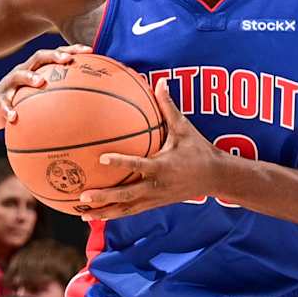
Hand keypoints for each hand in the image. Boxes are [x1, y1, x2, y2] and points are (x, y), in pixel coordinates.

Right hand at [0, 45, 87, 130]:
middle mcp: (22, 72)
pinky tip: (14, 117)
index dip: (71, 50)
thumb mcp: (38, 95)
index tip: (89, 51)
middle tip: (67, 60)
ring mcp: (8, 85)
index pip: (54, 54)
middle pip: (38, 58)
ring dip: (30, 77)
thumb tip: (89, 104)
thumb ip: (58, 94)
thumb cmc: (19, 101)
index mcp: (35, 69)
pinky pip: (3, 104)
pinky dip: (9, 110)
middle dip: (53, 56)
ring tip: (41, 82)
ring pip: (18, 76)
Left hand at [85, 83, 225, 216]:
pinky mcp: (155, 204)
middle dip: (105, 197)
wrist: (215, 178)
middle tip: (83, 195)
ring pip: (127, 208)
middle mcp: (156, 185)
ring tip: (82, 214)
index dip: (120, 162)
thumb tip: (160, 81)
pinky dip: (114, 214)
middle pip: (127, 195)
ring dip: (105, 212)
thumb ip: (168, 107)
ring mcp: (155, 198)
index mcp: (162, 166)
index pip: (138, 165)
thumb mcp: (185, 128)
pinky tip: (97, 215)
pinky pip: (131, 211)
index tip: (101, 158)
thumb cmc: (199, 150)